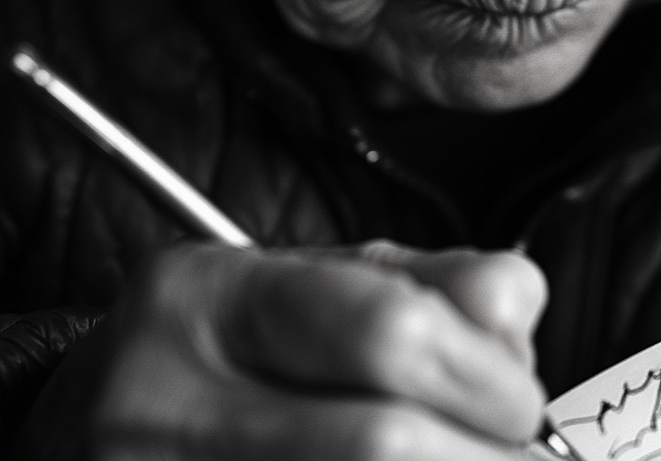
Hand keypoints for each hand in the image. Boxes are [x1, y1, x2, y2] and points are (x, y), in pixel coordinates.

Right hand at [13, 240, 547, 459]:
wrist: (77, 431)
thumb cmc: (215, 345)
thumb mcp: (301, 279)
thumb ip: (420, 279)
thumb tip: (518, 297)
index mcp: (207, 298)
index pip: (384, 331)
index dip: (484, 373)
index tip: (523, 398)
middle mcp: (166, 405)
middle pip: (382, 445)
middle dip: (487, 455)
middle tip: (518, 450)